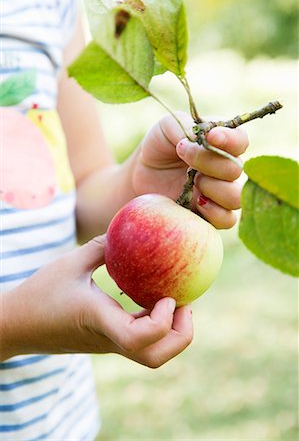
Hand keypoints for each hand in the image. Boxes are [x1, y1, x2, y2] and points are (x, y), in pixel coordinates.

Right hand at [1, 236, 192, 367]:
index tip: (167, 296)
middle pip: (155, 358)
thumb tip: (129, 232)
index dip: (162, 322)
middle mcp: (108, 338)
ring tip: (173, 300)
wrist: (16, 325)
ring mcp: (108, 344)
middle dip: (180, 336)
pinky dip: (155, 324)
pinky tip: (152, 299)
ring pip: (150, 354)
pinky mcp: (106, 341)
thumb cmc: (40, 293)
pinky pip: (139, 340)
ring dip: (171, 331)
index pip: (138, 339)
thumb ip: (102, 246)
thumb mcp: (71, 261)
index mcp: (99, 320)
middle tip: (184, 304)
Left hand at [131, 112, 248, 228]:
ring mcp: (220, 194)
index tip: (211, 137)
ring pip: (236, 196)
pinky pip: (227, 220)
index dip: (231, 139)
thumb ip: (187, 126)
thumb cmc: (158, 147)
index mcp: (221, 143)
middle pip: (236, 169)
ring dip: (214, 188)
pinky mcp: (211, 215)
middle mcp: (225, 169)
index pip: (240, 140)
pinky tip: (196, 202)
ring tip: (193, 182)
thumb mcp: (166, 128)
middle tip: (185, 157)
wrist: (141, 175)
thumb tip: (206, 139)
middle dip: (210, 162)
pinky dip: (214, 212)